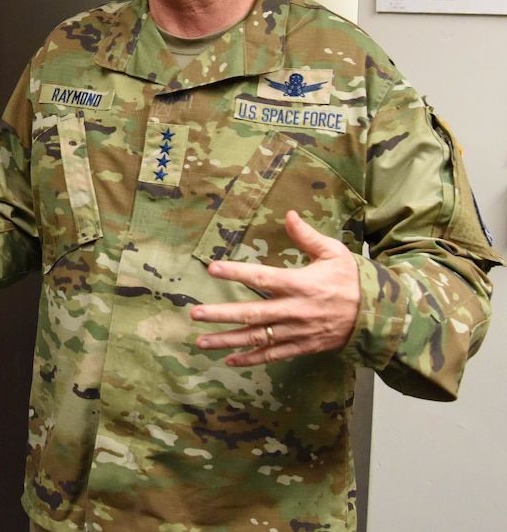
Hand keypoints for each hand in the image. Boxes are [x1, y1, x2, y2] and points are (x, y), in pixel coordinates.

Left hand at [191, 210, 360, 365]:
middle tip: (195, 314)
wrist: (379, 316)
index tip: (212, 269)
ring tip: (201, 342)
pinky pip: (274, 355)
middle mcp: (295, 310)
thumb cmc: (353, 280)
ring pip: (258, 338)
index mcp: (301, 284)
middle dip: (221, 315)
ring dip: (228, 341)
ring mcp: (298, 331)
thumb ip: (307, 236)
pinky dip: (252, 359)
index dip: (236, 273)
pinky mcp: (303, 346)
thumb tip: (289, 215)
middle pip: (252, 313)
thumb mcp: (334, 253)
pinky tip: (230, 359)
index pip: (262, 277)